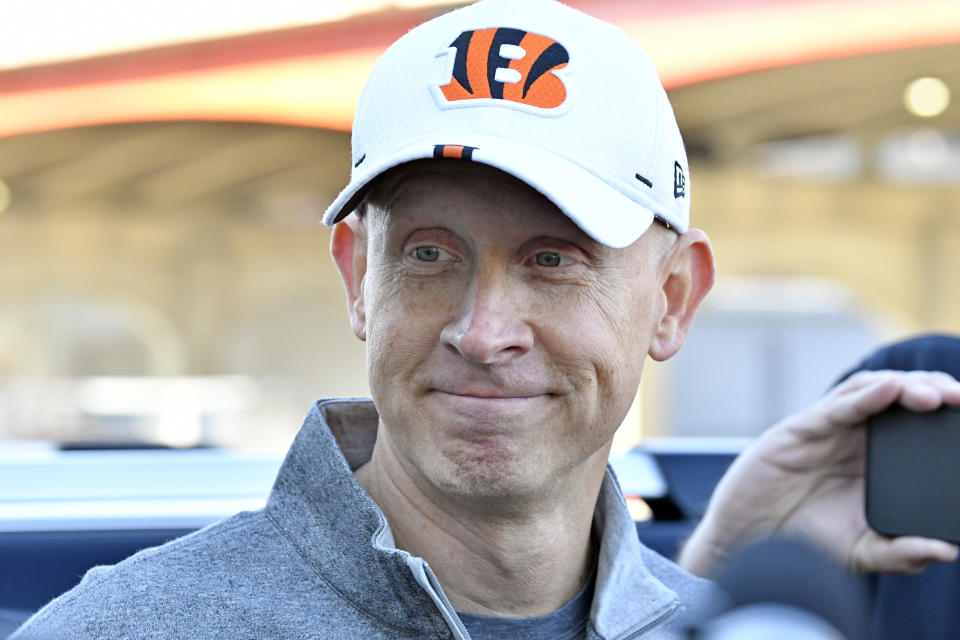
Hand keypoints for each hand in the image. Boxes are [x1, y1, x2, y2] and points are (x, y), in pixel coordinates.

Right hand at [678, 370, 959, 577]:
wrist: (749, 543)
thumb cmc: (802, 543)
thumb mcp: (862, 553)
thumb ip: (902, 554)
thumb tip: (948, 550)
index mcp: (876, 462)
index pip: (918, 426)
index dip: (947, 417)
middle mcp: (856, 440)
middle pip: (900, 399)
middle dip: (934, 392)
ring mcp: (829, 431)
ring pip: (872, 391)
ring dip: (905, 386)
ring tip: (935, 395)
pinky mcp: (801, 429)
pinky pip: (837, 406)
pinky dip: (865, 395)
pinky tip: (890, 390)